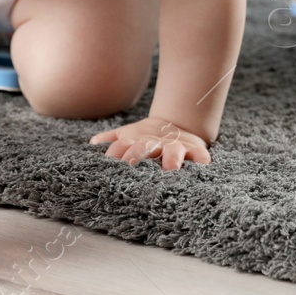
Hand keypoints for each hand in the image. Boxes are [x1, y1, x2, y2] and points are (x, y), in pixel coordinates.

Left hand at [90, 116, 211, 170]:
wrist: (177, 126)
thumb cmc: (148, 139)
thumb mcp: (130, 135)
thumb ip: (112, 140)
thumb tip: (93, 144)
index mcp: (138, 142)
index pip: (123, 145)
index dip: (116, 151)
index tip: (109, 161)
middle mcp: (156, 144)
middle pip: (145, 147)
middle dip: (137, 154)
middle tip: (130, 165)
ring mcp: (176, 147)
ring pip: (174, 150)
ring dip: (171, 158)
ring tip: (171, 168)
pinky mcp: (195, 150)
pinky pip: (201, 155)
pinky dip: (203, 160)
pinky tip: (203, 166)